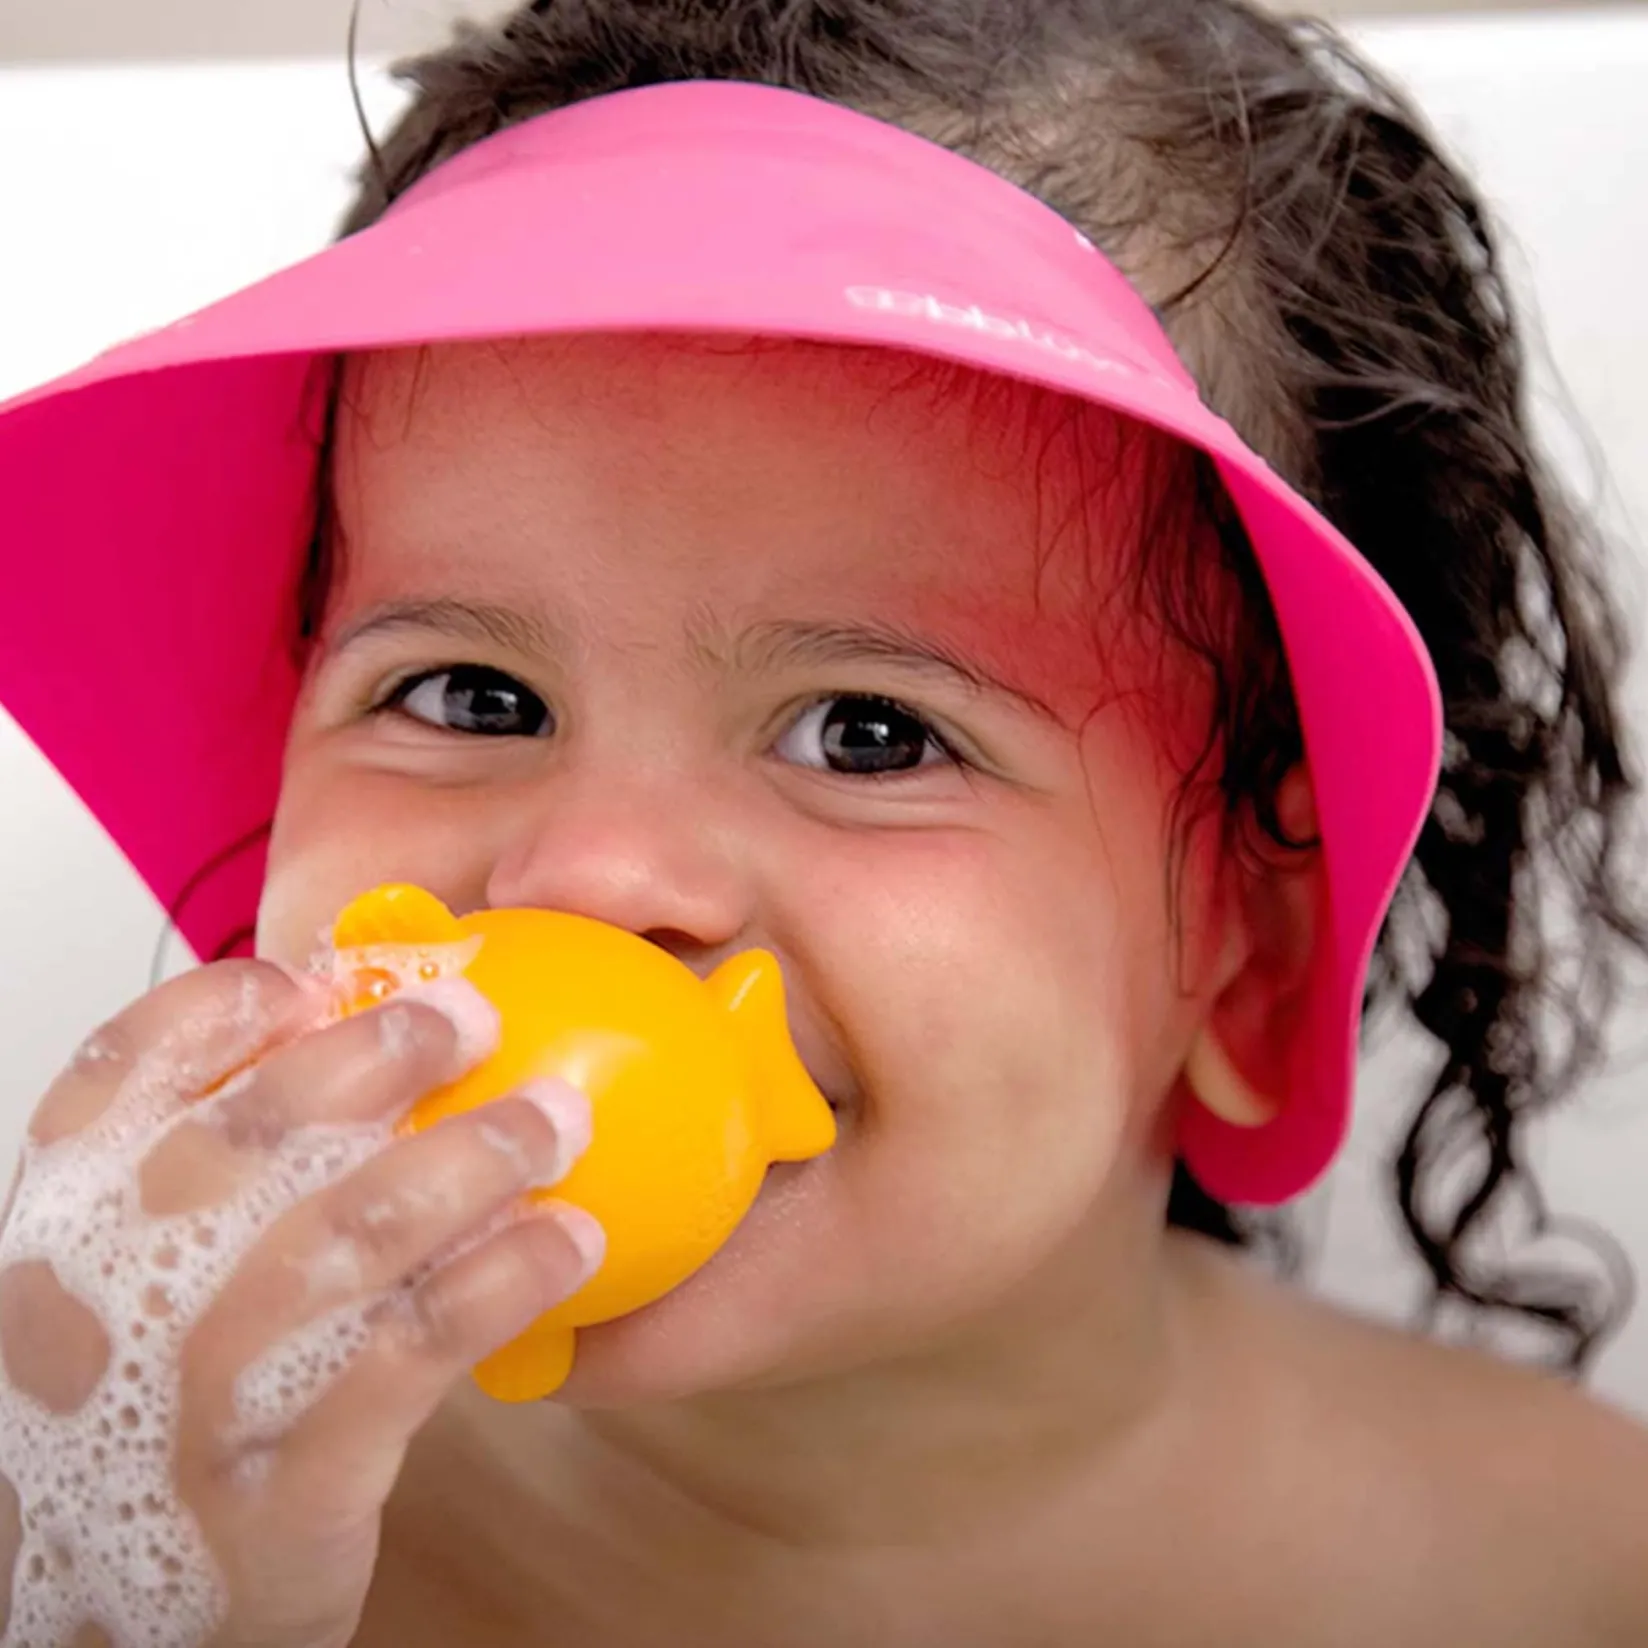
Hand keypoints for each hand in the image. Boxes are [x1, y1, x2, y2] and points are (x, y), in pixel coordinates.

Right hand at [0, 959, 599, 1647]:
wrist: (115, 1621)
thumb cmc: (157, 1413)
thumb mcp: (136, 1284)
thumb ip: (214, 1174)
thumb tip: (349, 1042)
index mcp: (64, 1226)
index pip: (117, 1074)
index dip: (221, 1009)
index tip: (317, 979)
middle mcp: (110, 1298)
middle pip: (252, 1134)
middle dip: (380, 1054)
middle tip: (475, 1018)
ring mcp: (194, 1394)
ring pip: (346, 1232)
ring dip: (471, 1157)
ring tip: (558, 1120)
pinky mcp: (283, 1483)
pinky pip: (411, 1350)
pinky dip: (503, 1279)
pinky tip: (568, 1242)